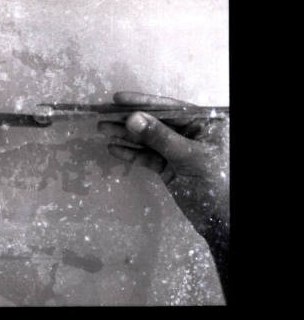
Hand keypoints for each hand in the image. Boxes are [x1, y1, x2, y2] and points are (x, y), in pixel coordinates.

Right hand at [100, 91, 228, 293]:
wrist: (217, 219)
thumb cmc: (213, 184)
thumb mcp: (188, 157)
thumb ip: (160, 137)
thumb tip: (133, 119)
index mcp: (204, 123)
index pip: (170, 108)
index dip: (144, 103)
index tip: (119, 99)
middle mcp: (191, 132)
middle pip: (156, 122)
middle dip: (130, 120)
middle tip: (105, 116)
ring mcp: (178, 150)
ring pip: (149, 140)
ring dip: (126, 136)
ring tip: (103, 130)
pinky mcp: (169, 168)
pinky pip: (148, 157)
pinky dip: (131, 154)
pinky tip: (114, 149)